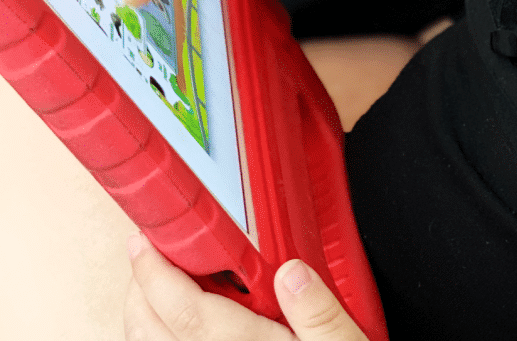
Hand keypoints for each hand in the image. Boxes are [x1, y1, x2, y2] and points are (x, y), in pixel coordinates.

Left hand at [125, 234, 371, 340]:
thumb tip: (292, 272)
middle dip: (139, 288)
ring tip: (153, 288)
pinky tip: (170, 329)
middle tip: (146, 255)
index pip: (186, 308)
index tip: (146, 243)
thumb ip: (319, 312)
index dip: (156, 272)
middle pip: (151, 331)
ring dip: (141, 319)